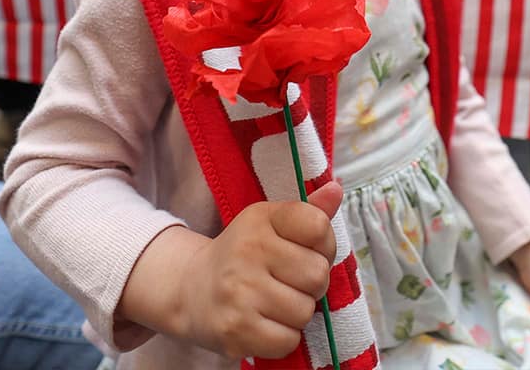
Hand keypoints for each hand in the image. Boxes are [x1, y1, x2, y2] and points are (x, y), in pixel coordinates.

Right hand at [170, 183, 341, 359]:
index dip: (324, 244)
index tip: (307, 249)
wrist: (193, 290)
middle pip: (318, 274)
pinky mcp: (236, 330)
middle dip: (311, 284)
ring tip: (275, 302)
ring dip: (297, 312)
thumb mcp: (271, 223)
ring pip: (305, 311)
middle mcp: (248, 249)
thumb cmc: (243, 255)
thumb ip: (309, 211)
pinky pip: (288, 340)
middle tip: (289, 281)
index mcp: (261, 218)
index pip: (318, 226)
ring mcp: (240, 291)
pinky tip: (265, 323)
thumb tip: (336, 188)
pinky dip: (284, 337)